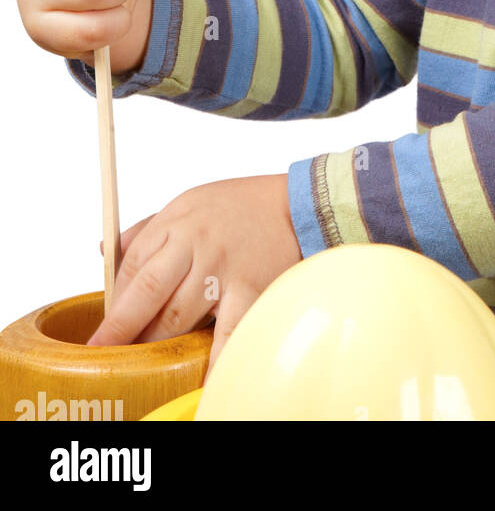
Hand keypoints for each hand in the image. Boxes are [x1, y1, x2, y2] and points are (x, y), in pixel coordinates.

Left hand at [86, 174, 302, 374]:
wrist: (298, 202)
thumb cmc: (239, 206)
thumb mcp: (187, 203)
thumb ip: (147, 229)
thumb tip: (104, 252)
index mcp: (176, 222)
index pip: (131, 266)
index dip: (115, 302)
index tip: (103, 328)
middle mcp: (195, 243)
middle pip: (147, 293)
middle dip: (122, 329)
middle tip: (106, 356)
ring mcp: (223, 269)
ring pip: (177, 317)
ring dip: (158, 344)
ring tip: (148, 365)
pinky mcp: (250, 290)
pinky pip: (226, 333)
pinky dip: (212, 362)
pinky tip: (199, 384)